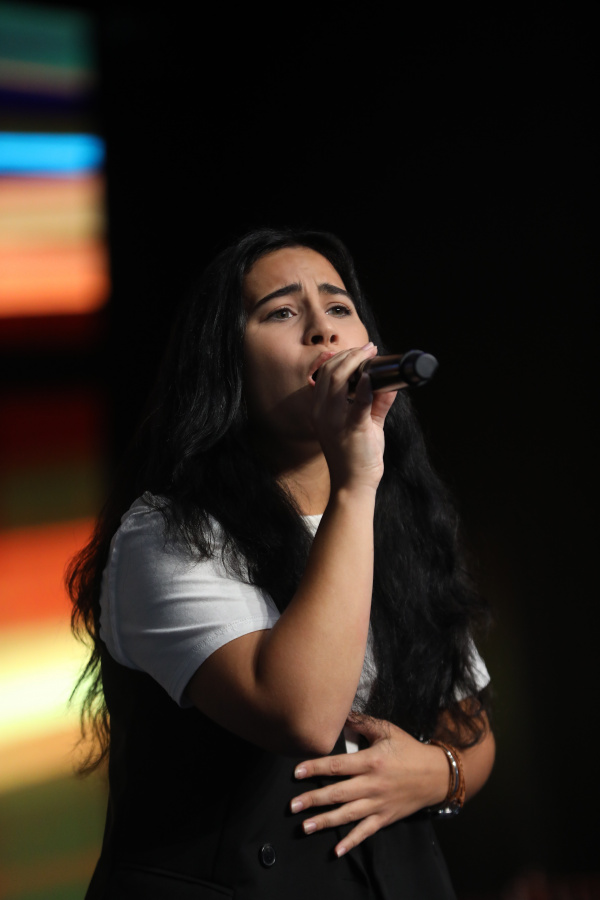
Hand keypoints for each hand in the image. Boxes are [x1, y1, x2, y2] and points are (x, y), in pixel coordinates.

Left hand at [290, 714, 447, 856]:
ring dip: (325, 821)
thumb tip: (341, 714)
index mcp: (371, 761)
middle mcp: (372, 785)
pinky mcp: (385, 817)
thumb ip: (363, 723)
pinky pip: (366, 831)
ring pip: (347, 814)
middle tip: (292, 805)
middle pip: (338, 793)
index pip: (338, 765)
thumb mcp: (388, 731)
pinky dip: (351, 841)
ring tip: (305, 827)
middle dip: (313, 799)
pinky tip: (337, 850)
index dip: (316, 768)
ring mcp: (378, 803)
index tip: (297, 772)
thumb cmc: (410, 750)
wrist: (436, 774)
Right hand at [311, 345, 396, 493]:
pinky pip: (357, 403)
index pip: (324, 373)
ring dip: (355, 362)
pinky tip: (370, 377)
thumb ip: (376, 402)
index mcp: (320, 409)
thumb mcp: (364, 423)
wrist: (353, 483)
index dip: (340, 357)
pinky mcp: (352, 428)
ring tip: (370, 355)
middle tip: (368, 349)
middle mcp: (322, 412)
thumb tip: (389, 382)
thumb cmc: (355, 455)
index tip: (359, 351)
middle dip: (350, 354)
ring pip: (337, 379)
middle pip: (330, 371)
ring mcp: (334, 420)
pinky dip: (364, 387)